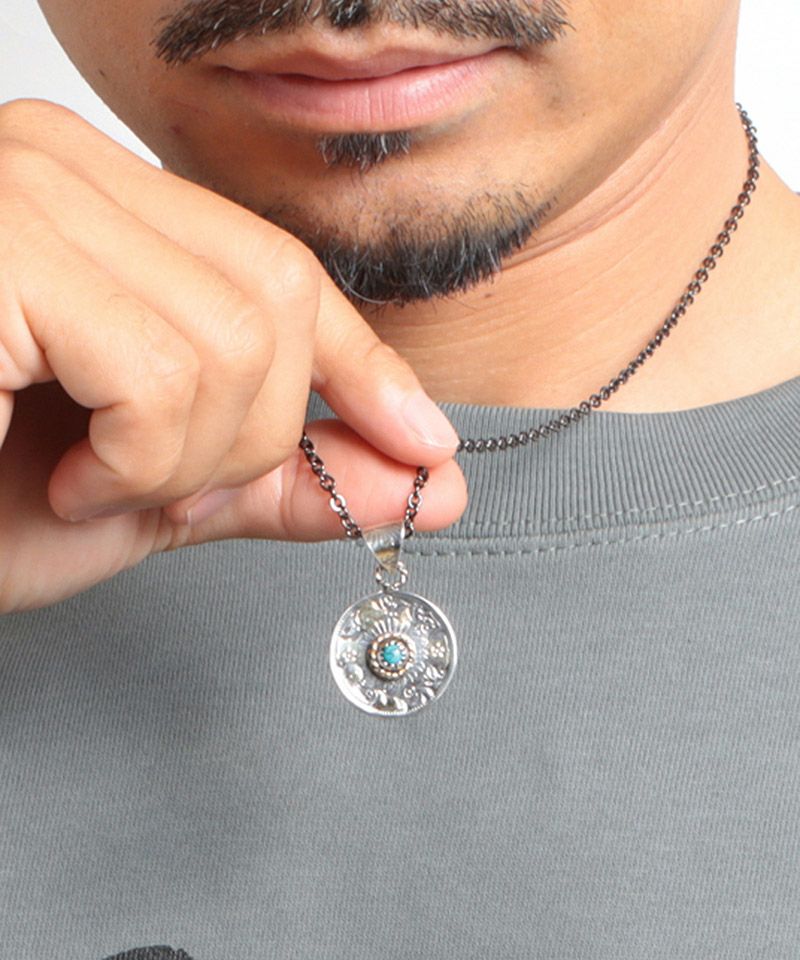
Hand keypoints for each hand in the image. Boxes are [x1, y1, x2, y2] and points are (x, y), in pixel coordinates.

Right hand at [0, 99, 466, 612]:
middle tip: (151, 483)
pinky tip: (57, 469)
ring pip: (232, 343)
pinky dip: (132, 459)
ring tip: (87, 477)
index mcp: (98, 209)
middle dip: (249, 434)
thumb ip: (277, 474)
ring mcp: (23, 194)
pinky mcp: (1, 250)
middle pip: (274, 301)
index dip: (365, 363)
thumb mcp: (150, 489)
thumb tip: (421, 482)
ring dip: (182, 459)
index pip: (281, 271)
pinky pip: (154, 369)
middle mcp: (58, 169)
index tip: (424, 440)